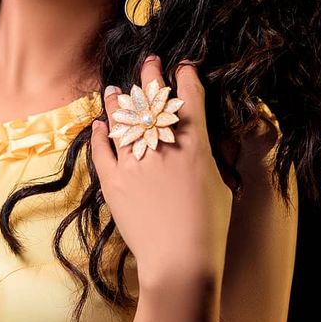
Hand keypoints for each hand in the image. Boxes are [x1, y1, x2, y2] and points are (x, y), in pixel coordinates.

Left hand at [91, 56, 232, 285]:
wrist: (180, 260)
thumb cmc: (209, 227)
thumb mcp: (221, 184)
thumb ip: (213, 156)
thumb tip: (210, 139)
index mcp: (195, 145)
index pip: (189, 96)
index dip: (185, 76)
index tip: (182, 66)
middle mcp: (162, 146)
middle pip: (153, 97)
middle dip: (151, 74)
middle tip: (150, 61)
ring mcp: (134, 162)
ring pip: (121, 119)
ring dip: (117, 100)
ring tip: (114, 89)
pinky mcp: (113, 181)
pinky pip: (101, 149)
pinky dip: (99, 134)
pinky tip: (98, 125)